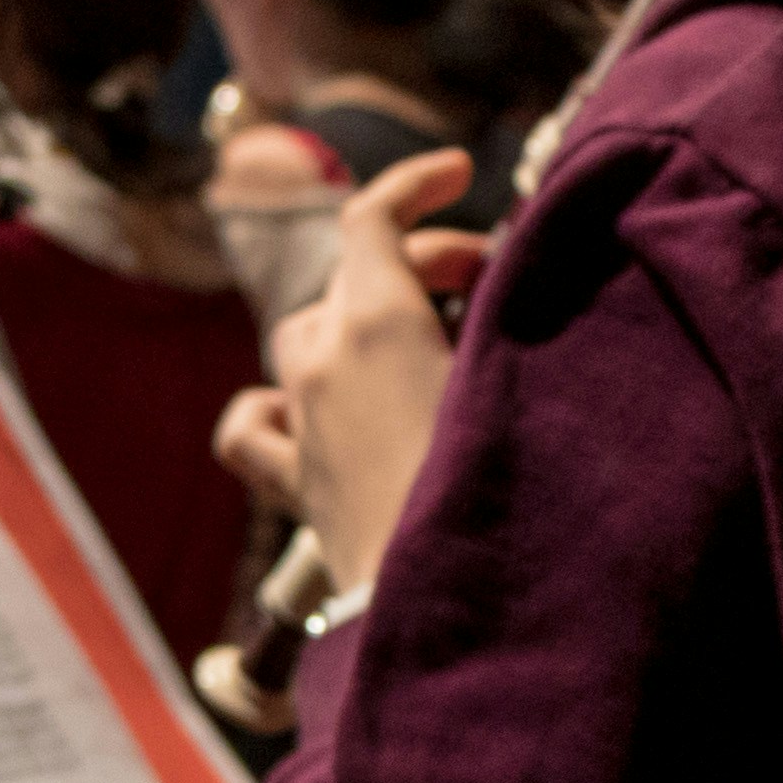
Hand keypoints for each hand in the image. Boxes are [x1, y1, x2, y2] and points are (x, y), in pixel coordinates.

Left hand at [212, 149, 486, 594]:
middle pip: (351, 276)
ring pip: (309, 337)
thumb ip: (517, 312)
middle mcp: (319, 365)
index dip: (414, 181)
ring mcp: (301, 425)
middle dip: (419, 259)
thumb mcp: (520, 376)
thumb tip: (525, 272)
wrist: (456, 610)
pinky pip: (256, 426)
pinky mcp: (297, 486)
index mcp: (371, 324)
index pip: (371, 216)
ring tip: (426, 337)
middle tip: (487, 274)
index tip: (462, 171)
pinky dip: (278, 404)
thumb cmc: (500, 490)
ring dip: (364, 319)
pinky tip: (311, 411)